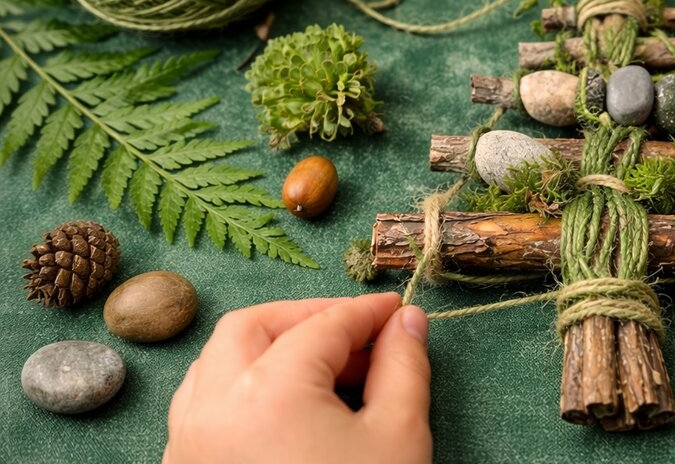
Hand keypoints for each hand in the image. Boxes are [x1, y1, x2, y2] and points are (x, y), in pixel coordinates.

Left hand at [164, 293, 431, 463]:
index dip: (367, 313)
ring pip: (217, 362)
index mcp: (269, 389)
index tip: (397, 311)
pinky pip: (201, 405)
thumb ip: (405, 368)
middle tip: (357, 332)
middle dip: (307, 318)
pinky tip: (283, 407)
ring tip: (323, 368)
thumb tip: (407, 322)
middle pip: (254, 326)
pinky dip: (240, 385)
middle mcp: (214, 406)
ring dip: (268, 346)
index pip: (324, 324)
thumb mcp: (399, 437)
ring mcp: (189, 442)